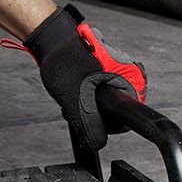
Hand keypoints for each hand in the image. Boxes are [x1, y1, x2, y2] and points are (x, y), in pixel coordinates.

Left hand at [23, 5, 147, 154]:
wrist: (51, 38)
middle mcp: (129, 72)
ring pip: (107, 100)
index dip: (105, 122)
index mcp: (131, 77)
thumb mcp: (75, 99)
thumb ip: (89, 124)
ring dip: (89, 101)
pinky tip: (74, 84)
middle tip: (77, 99)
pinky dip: (86, 92)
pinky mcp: (106, 68)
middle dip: (95, 110)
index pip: (128, 116)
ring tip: (74, 88)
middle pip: (117, 108)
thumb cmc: (63, 59)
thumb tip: (98, 143)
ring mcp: (118, 69)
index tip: (88, 113)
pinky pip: (101, 90)